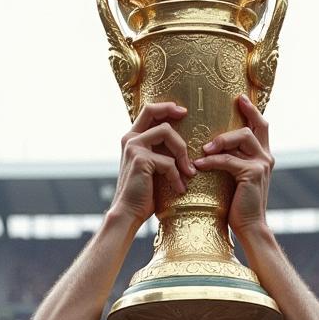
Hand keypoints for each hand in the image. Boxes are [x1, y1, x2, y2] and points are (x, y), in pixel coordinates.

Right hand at [114, 103, 195, 225]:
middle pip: (155, 114)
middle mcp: (130, 139)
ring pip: (166, 133)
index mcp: (132, 139)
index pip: (147, 111)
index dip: (165, 107)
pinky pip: (168, 161)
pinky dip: (177, 177)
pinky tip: (179, 189)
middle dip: (173, 113)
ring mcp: (133, 148)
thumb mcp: (153, 168)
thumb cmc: (144, 194)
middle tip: (187, 118)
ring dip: (182, 153)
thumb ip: (161, 152)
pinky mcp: (140, 160)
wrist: (129, 213)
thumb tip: (184, 145)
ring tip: (189, 173)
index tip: (183, 112)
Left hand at [193, 93, 273, 238]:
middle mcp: (266, 158)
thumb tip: (213, 149)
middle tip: (229, 105)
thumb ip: (232, 162)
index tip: (240, 98)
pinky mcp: (252, 174)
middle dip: (243, 113)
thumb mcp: (236, 179)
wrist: (250, 227)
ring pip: (242, 137)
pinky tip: (199, 164)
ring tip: (204, 148)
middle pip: (256, 126)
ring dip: (221, 140)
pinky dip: (212, 161)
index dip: (252, 111)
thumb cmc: (239, 206)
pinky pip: (229, 160)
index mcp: (263, 157)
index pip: (261, 127)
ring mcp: (261, 165)